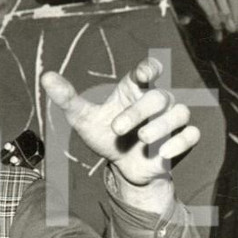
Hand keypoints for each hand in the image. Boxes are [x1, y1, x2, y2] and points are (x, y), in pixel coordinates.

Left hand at [41, 58, 199, 210]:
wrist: (123, 170)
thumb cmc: (106, 137)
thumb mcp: (82, 119)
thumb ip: (67, 98)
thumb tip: (45, 76)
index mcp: (135, 89)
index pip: (150, 69)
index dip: (150, 68)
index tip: (143, 75)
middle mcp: (157, 101)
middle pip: (159, 96)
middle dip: (139, 111)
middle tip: (117, 127)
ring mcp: (171, 120)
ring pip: (180, 112)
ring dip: (161, 126)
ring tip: (142, 139)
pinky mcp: (181, 139)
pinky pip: (191, 134)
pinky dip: (179, 142)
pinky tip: (162, 152)